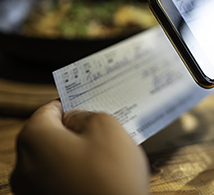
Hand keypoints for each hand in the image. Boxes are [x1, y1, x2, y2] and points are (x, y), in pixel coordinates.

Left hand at [10, 101, 148, 194]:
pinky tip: (97, 180)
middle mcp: (24, 166)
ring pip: (53, 160)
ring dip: (75, 156)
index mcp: (35, 139)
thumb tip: (76, 119)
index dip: (72, 106)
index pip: (49, 110)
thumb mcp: (108, 128)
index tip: (87, 108)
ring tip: (104, 161)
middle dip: (74, 133)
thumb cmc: (111, 180)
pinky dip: (74, 176)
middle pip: (48, 136)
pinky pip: (57, 181)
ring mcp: (30, 191)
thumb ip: (87, 115)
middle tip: (102, 135)